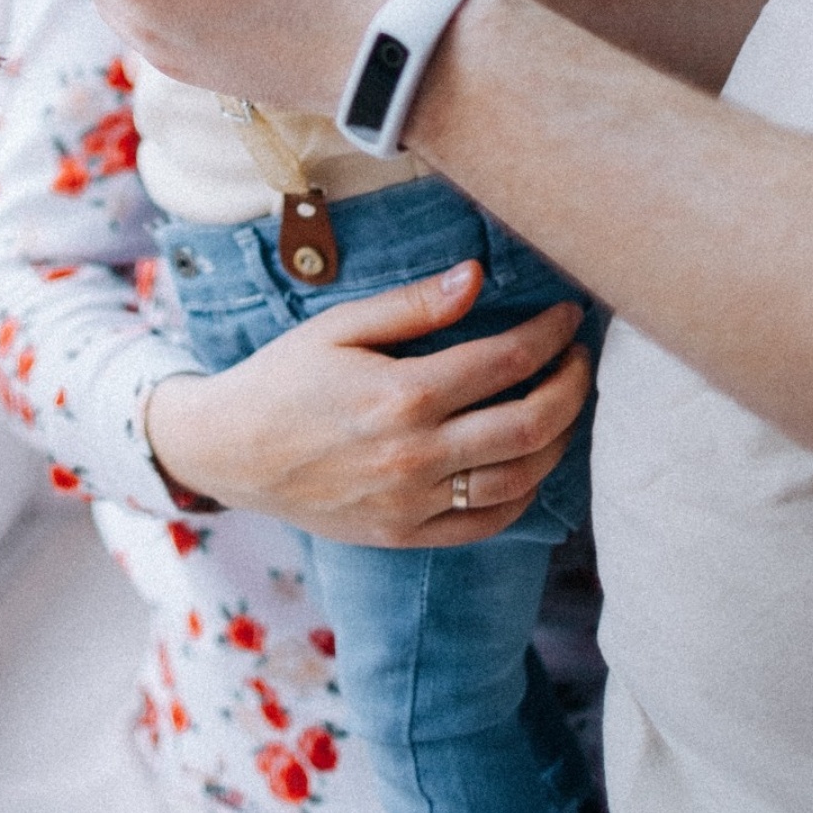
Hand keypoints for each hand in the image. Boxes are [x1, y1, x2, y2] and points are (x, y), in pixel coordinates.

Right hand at [143, 262, 589, 546]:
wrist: (232, 452)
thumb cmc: (286, 377)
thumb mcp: (340, 326)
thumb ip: (415, 305)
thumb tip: (478, 277)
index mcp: (401, 394)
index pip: (507, 360)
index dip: (551, 334)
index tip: (568, 315)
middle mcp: (416, 455)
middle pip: (531, 424)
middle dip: (573, 385)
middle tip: (581, 357)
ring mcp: (414, 503)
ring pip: (521, 478)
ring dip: (560, 438)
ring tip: (565, 403)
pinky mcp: (407, 535)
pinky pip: (488, 523)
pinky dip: (525, 492)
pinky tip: (531, 459)